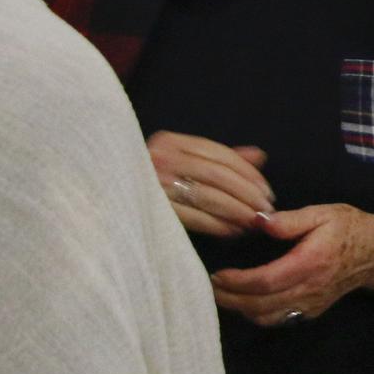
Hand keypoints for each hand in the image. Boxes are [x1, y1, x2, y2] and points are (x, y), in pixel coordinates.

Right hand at [148, 131, 272, 237]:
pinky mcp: (152, 209)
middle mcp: (160, 158)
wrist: (106, 202)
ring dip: (237, 211)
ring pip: (208, 196)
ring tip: (254, 222)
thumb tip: (259, 156)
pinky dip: (219, 225)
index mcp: (170, 142)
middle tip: (266, 210)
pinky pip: (195, 217)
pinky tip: (233, 231)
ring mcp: (154, 183)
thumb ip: (219, 159)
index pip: (219, 154)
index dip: (248, 173)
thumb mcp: (183, 162)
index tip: (267, 190)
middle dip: (247, 194)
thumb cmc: (152, 182)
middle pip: (217, 175)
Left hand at [208, 205, 373, 325]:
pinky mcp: (312, 310)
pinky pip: (280, 319)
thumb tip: (259, 221)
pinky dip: (258, 315)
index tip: (218, 274)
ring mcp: (312, 303)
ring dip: (242, 310)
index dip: (238, 282)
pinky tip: (246, 302)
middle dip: (231, 299)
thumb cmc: (349, 228)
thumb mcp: (323, 213)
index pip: (267, 280)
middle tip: (210, 287)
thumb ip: (290, 220)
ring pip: (269, 317)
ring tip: (223, 295)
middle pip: (262, 305)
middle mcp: (310, 288)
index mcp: (310, 262)